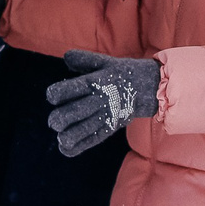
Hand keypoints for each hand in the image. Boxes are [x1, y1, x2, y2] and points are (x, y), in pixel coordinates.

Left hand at [45, 50, 160, 157]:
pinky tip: (65, 148)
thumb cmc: (123, 73)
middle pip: (73, 112)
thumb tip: (65, 57)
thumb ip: (84, 59)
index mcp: (96, 81)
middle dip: (59, 119)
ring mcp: (106, 115)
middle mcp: (99, 99)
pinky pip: (92, 140)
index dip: (56, 94)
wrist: (151, 87)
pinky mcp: (111, 127)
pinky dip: (77, 147)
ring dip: (67, 135)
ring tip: (61, 135)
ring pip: (82, 130)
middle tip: (54, 121)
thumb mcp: (105, 62)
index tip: (53, 96)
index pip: (70, 89)